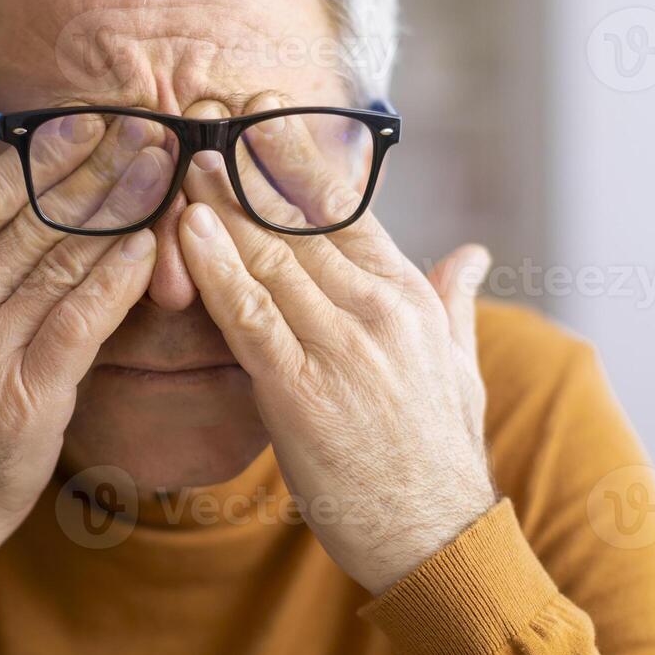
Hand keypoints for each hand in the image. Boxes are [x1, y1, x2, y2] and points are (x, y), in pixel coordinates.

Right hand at [0, 132, 163, 654]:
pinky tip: (151, 247)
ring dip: (121, 212)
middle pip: (33, 220)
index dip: (42, 154)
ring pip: (64, 264)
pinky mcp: (27, 400)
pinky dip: (119, 283)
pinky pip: (81, 324)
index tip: (88, 121)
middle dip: (97, 169)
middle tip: (147, 128)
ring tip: (162, 171)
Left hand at [176, 103, 495, 594]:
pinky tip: (187, 231)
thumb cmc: (442, 456)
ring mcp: (339, 348)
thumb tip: (472, 252)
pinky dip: (214, 271)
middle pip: (298, 222)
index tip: (262, 115)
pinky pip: (247, 317)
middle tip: (205, 116)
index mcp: (410, 297)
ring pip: (269, 259)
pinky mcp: (299, 392)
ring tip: (183, 159)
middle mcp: (377, 310)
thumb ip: (455, 301)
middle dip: (247, 166)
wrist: (437, 539)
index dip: (297, 158)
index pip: (346, 209)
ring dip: (220, 206)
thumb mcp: (462, 366)